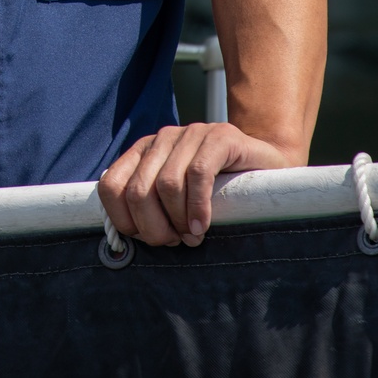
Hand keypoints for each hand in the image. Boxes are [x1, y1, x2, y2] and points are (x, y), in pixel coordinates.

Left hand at [97, 122, 300, 247]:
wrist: (267, 168)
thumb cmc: (218, 193)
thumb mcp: (176, 202)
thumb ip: (151, 211)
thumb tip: (125, 243)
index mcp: (143, 153)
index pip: (111, 187)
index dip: (125, 221)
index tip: (148, 239)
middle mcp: (162, 139)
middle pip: (138, 191)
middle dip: (154, 228)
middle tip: (175, 242)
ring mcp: (191, 133)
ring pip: (166, 184)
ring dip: (179, 221)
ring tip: (193, 236)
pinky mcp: (220, 137)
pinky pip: (198, 174)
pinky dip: (197, 207)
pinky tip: (203, 226)